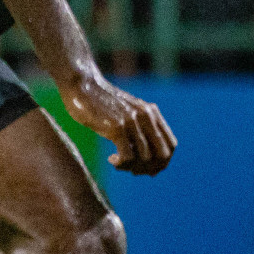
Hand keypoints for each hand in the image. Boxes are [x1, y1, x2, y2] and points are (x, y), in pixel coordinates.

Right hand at [60, 74, 177, 175]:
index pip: (171, 145)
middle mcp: (147, 117)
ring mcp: (133, 121)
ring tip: (118, 163)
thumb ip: (141, 127)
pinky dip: (121, 164)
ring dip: (132, 167)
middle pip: (162, 155)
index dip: (162, 162)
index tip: (147, 169)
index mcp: (153, 113)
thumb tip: (148, 160)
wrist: (82, 84)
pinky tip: (111, 159)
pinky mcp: (116, 127)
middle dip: (149, 168)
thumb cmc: (101, 102)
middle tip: (132, 169)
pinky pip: (128, 157)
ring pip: (145, 158)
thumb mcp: (128, 112)